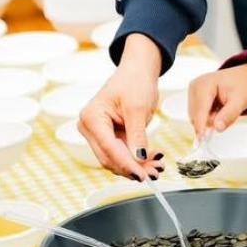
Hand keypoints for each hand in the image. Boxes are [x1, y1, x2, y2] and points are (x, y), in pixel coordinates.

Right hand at [78, 34, 165, 180]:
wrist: (138, 72)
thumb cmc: (135, 82)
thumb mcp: (138, 108)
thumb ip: (137, 135)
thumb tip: (139, 160)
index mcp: (92, 117)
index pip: (108, 148)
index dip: (126, 164)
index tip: (142, 175)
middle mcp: (90, 127)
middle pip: (110, 157)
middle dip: (133, 167)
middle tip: (154, 173)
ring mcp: (98, 134)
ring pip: (116, 159)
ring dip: (136, 166)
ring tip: (157, 168)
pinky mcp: (109, 137)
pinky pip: (122, 154)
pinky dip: (137, 159)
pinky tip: (152, 161)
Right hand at [188, 64, 246, 135]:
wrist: (244, 77)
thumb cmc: (243, 85)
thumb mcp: (241, 100)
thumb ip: (229, 115)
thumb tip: (218, 128)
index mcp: (205, 84)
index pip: (200, 111)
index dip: (201, 127)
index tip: (201, 141)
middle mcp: (195, 86)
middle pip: (196, 116)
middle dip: (212, 120)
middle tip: (228, 111)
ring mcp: (193, 92)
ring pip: (196, 118)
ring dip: (211, 119)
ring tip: (224, 107)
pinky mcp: (194, 98)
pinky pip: (198, 116)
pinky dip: (209, 116)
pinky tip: (218, 108)